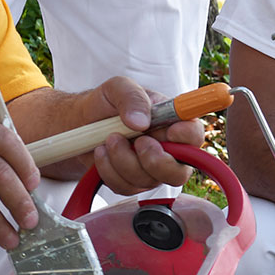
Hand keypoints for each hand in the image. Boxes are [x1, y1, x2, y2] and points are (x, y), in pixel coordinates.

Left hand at [80, 76, 206, 193]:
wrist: (80, 120)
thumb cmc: (106, 102)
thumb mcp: (118, 87)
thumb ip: (132, 98)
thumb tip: (141, 122)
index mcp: (172, 123)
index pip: (194, 135)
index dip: (187, 137)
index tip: (171, 131)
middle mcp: (167, 150)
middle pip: (178, 173)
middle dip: (156, 161)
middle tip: (137, 142)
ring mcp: (149, 170)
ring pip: (147, 181)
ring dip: (123, 159)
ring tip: (109, 138)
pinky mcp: (130, 182)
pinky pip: (124, 186)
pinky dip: (108, 169)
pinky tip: (101, 151)